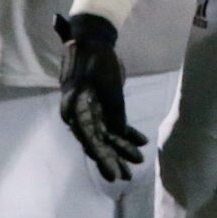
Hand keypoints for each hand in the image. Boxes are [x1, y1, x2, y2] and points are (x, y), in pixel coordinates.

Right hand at [57, 13, 141, 181]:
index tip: (112, 173)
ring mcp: (89, 112)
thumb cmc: (97, 58)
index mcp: (75, 108)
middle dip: (111, 160)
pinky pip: (113, 125)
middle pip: (96, 142)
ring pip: (105, 136)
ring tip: (138, 162)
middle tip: (124, 177)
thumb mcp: (110, 83)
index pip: (89, 138)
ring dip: (121, 148)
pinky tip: (141, 141)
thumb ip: (115, 109)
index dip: (101, 157)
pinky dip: (126, 133)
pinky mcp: (100, 108)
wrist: (93, 40)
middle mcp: (79, 114)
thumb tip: (119, 133)